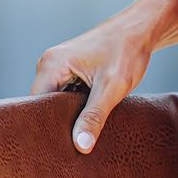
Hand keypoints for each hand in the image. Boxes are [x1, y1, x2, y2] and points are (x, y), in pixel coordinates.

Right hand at [30, 10, 157, 152]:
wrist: (142, 29)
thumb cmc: (128, 52)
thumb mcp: (112, 88)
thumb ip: (94, 116)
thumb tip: (81, 145)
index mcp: (51, 65)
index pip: (35, 106)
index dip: (47, 128)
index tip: (59, 147)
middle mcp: (49, 64)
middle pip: (44, 104)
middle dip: (59, 123)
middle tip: (74, 144)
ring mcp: (60, 66)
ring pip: (57, 100)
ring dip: (70, 114)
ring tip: (84, 132)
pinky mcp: (72, 69)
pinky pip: (67, 93)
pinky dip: (78, 105)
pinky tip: (91, 116)